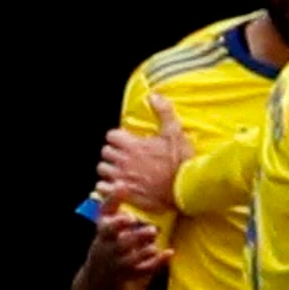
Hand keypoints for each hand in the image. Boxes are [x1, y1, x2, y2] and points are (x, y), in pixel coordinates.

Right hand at [87, 192, 171, 277]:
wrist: (99, 277)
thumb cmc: (107, 241)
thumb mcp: (104, 223)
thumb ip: (112, 204)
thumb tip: (121, 183)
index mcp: (103, 235)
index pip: (106, 229)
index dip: (117, 224)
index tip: (129, 218)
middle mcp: (109, 250)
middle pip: (122, 245)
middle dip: (136, 237)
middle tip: (152, 230)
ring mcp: (120, 264)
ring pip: (133, 259)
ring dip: (146, 250)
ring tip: (156, 242)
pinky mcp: (131, 275)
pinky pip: (145, 271)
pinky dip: (158, 263)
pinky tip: (170, 252)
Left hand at [99, 94, 193, 212]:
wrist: (186, 190)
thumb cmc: (181, 162)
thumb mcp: (176, 133)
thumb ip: (164, 112)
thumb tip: (154, 96)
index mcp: (132, 145)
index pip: (111, 135)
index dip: (119, 137)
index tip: (128, 141)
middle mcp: (123, 161)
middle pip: (105, 151)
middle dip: (113, 152)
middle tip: (125, 155)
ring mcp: (122, 178)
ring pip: (102, 169)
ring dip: (109, 168)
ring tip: (120, 170)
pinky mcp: (123, 193)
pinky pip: (102, 188)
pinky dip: (106, 186)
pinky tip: (116, 185)